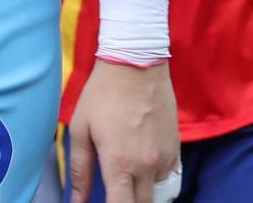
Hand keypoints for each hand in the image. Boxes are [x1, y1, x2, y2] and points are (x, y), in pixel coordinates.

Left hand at [68, 62, 177, 202]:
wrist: (137, 63)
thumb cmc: (102, 94)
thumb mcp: (80, 130)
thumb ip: (79, 171)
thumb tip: (76, 202)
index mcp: (119, 164)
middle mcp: (146, 166)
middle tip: (115, 192)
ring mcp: (164, 157)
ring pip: (157, 193)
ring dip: (142, 193)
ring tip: (127, 179)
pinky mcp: (176, 147)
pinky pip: (168, 176)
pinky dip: (155, 179)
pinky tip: (142, 165)